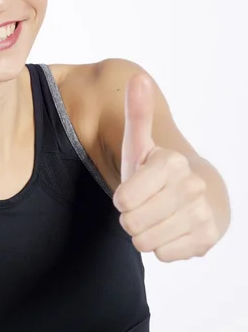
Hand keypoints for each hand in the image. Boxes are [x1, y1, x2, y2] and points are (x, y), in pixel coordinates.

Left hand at [112, 73, 218, 261]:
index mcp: (171, 162)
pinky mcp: (208, 238)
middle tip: (143, 207)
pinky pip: (164, 254)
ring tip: (155, 218)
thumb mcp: (141, 145)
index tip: (131, 191)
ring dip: (143, 234)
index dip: (122, 199)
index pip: (123, 198)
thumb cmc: (158, 171)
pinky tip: (170, 231)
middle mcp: (192, 186)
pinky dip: (161, 247)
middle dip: (130, 218)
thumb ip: (136, 114)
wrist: (200, 196)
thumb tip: (137, 77)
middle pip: (132, 222)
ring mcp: (202, 213)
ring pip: (147, 241)